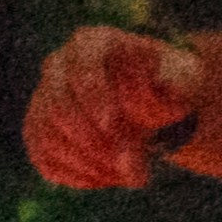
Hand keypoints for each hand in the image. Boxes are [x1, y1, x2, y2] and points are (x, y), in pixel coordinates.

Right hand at [30, 23, 207, 190]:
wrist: (148, 99)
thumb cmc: (166, 84)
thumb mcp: (182, 79)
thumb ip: (174, 89)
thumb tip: (158, 92)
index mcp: (93, 43)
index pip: (82, 67)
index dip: (93, 96)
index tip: (112, 125)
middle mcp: (59, 66)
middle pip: (59, 106)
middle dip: (93, 141)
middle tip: (130, 166)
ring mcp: (44, 98)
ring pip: (48, 136)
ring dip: (87, 163)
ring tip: (126, 176)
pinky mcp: (39, 129)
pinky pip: (43, 157)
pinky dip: (73, 174)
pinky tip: (106, 178)